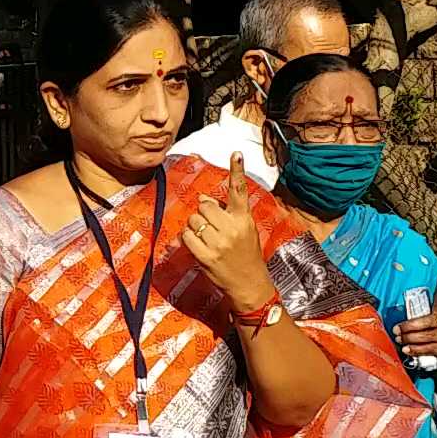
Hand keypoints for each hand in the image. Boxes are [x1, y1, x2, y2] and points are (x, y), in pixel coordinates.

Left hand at [183, 153, 274, 310]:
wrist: (250, 284)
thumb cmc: (246, 255)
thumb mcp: (244, 231)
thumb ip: (227, 214)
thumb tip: (203, 199)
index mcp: (244, 219)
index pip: (239, 191)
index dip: (237, 171)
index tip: (236, 153)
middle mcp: (232, 228)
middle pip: (204, 206)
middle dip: (203, 214)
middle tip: (210, 228)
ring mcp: (219, 242)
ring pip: (193, 220)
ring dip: (194, 227)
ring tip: (207, 239)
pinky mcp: (206, 255)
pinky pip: (186, 237)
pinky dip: (188, 240)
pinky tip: (198, 247)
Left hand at [396, 275, 436, 369]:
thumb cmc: (436, 331)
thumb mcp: (432, 319)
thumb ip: (420, 315)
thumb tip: (398, 320)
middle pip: (427, 322)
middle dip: (409, 326)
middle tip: (396, 329)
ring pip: (424, 336)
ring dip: (408, 338)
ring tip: (399, 339)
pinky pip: (426, 348)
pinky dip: (414, 349)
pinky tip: (406, 349)